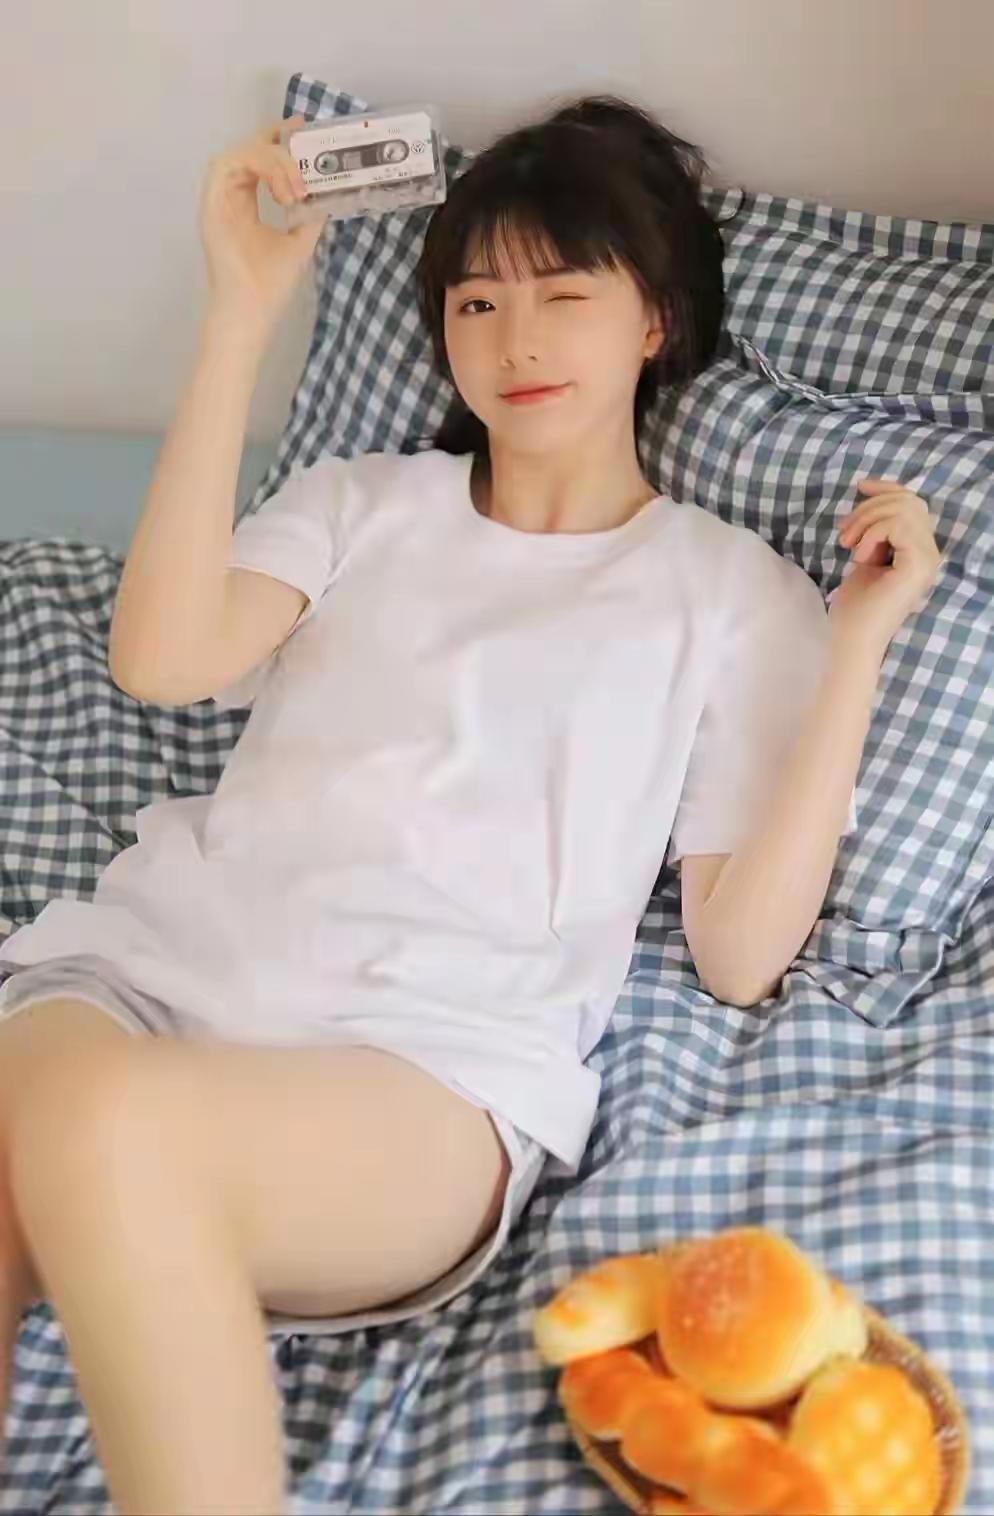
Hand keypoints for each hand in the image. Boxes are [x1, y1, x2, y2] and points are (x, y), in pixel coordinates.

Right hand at [197, 114, 324, 340]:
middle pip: (252, 147)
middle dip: (282, 145)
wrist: (252, 312)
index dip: (279, 138)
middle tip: (308, 155)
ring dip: (275, 162)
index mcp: (245, 201)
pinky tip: (284, 193)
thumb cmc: (270, 284)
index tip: (304, 130)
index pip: (260, 156)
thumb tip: (328, 190)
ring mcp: (219, 197)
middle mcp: (230, 194)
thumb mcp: (300, 240)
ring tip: (298, 189)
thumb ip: (310, 213)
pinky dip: (261, 169)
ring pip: (244, 152)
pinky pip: (230, 164)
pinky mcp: (211, 202)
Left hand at [829, 478, 944, 655]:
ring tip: (848, 545)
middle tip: (844, 534)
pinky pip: (897, 525)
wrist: (851, 638)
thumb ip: (875, 530)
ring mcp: (927, 560)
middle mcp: (930, 554)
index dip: (887, 489)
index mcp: (918, 552)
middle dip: (870, 507)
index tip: (860, 486)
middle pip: (908, 501)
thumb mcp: (865, 556)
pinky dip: (871, 533)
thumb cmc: (854, 606)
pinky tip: (858, 556)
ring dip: (867, 520)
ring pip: (903, 508)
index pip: (913, 504)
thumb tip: (870, 495)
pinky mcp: (918, 565)